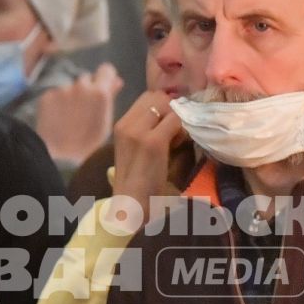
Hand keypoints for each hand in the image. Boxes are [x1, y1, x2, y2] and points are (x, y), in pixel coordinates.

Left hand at [36, 64, 123, 165]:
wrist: (62, 158)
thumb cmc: (90, 144)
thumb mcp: (106, 122)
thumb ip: (111, 97)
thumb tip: (117, 81)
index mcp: (100, 92)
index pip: (106, 69)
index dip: (104, 78)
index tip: (102, 87)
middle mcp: (82, 85)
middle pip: (86, 78)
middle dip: (85, 89)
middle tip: (83, 108)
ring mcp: (62, 90)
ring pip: (69, 87)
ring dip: (69, 97)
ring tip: (67, 117)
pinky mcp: (46, 96)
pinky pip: (54, 94)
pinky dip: (55, 103)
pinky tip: (56, 119)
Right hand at [110, 89, 186, 217]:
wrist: (131, 206)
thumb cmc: (137, 183)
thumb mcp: (136, 150)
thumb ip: (147, 130)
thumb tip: (172, 113)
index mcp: (120, 125)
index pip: (147, 97)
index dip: (163, 107)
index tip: (169, 126)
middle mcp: (126, 124)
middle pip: (157, 96)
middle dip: (171, 110)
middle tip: (175, 132)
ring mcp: (138, 132)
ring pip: (167, 106)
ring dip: (177, 120)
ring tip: (177, 140)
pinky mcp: (152, 142)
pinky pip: (176, 121)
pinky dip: (183, 131)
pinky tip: (180, 146)